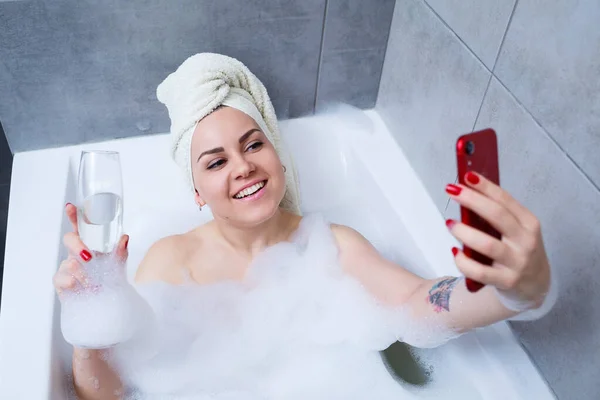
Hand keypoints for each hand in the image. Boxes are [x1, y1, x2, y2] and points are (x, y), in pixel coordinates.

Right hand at [53, 203, 128, 297]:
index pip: (78, 227)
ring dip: (83, 273)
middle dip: (77, 246)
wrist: (105, 303)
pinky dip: (74, 283)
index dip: (73, 216)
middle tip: (88, 256)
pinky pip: (61, 279)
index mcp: (87, 245)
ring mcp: (66, 268)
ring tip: (93, 282)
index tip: (71, 207)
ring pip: (67, 263)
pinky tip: (81, 287)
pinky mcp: (61, 283)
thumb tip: (124, 238)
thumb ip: (120, 252)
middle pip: (68, 240)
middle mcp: (74, 254)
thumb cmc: (108, 280)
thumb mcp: (117, 265)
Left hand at [445, 172, 550, 308]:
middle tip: (451, 191)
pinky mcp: (506, 281)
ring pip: (486, 245)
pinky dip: (463, 261)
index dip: (485, 186)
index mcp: (529, 223)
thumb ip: (498, 215)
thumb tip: (468, 193)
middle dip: (472, 200)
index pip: (505, 200)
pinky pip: (479, 271)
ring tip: (450, 223)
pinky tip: (455, 252)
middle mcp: (526, 241)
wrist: (535, 285)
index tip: (467, 176)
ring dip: (464, 232)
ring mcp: (517, 263)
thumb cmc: (519, 250)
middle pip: (497, 216)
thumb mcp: (517, 229)